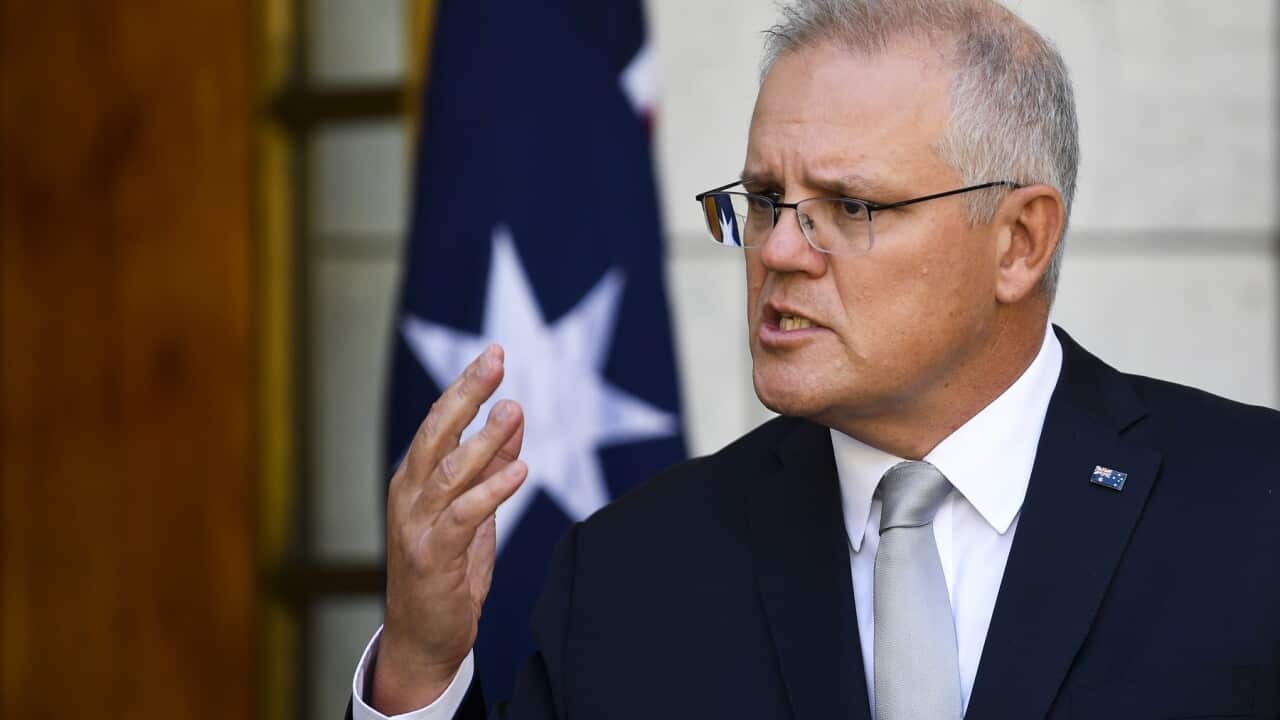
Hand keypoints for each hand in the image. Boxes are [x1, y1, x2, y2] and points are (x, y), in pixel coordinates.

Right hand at [371, 345, 525, 713]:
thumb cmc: (446, 573)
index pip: (438, 422)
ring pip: (449, 471)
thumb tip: (512, 416)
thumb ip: (490, 466)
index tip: (493, 353)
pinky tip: (520, 470)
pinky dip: (491, 491)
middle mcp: (409, 496)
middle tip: (496, 359)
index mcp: (414, 480)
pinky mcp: (434, 558)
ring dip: (483, 439)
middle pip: (436, 434)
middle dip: (466, 394)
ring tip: (512, 410)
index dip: (465, 386)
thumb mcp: (473, 511)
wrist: (422, 640)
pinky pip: (464, 517)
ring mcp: (417, 527)